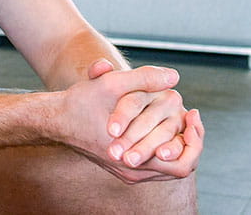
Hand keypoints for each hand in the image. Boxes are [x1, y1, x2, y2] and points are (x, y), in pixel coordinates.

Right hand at [57, 59, 197, 182]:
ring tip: (179, 118)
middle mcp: (133, 172)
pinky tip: (161, 124)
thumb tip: (175, 77)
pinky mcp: (123, 167)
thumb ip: (144, 79)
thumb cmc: (80, 104)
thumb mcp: (111, 84)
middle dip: (190, 139)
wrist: (54, 120)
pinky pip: (154, 163)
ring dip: (176, 142)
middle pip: (180, 166)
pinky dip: (162, 145)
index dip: (196, 140)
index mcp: (133, 159)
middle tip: (191, 114)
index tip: (192, 114)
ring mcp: (128, 172)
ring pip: (167, 165)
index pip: (183, 163)